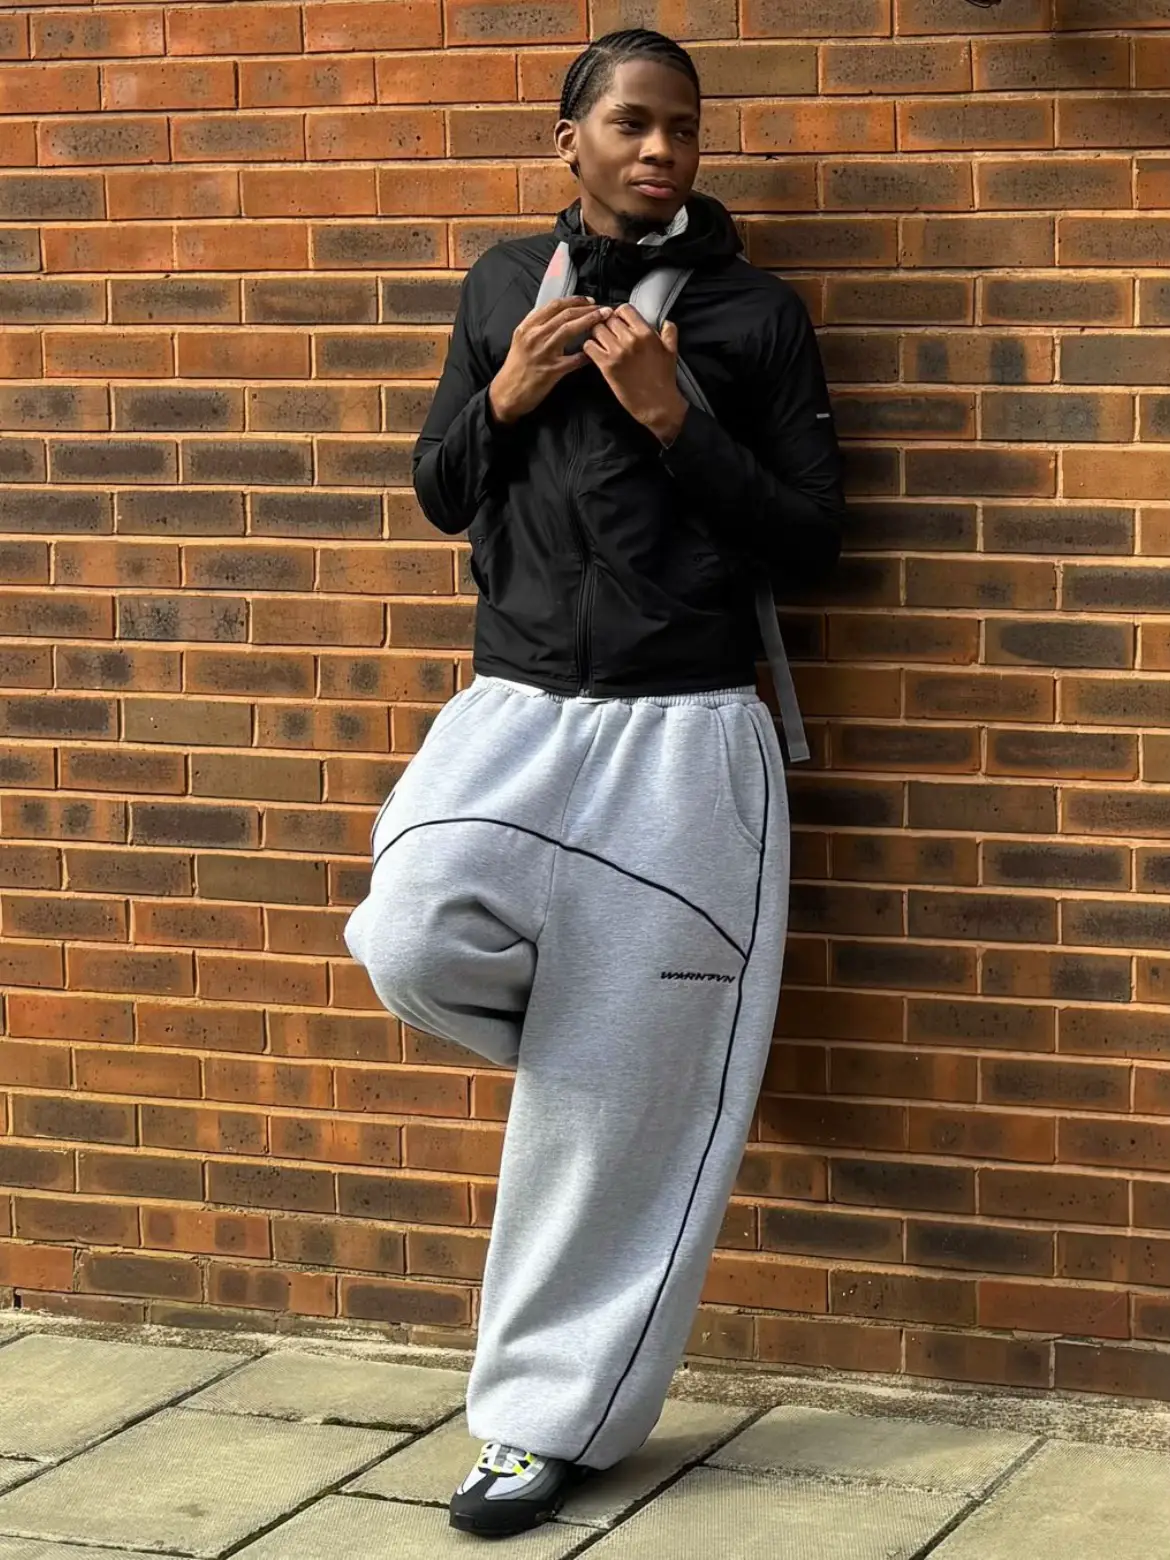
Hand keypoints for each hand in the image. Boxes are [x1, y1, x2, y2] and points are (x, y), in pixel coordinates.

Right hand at [488, 296, 606, 424]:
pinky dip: (586, 354)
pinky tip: (596, 352)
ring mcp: (542, 353)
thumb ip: (536, 326)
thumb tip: (557, 314)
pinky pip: (574, 360)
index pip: (554, 305)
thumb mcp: (521, 340)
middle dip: (588, 309)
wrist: (507, 393)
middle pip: (565, 314)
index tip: (589, 301)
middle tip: (603, 308)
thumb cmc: (516, 368)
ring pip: (569, 330)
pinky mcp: (551, 371)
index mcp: (527, 327)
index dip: (575, 300)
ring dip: (590, 321)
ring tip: (604, 319)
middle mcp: (534, 336)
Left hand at [583, 305, 688, 444]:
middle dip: (606, 326)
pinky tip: (595, 354)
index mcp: (646, 333)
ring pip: (596, 330)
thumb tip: (666, 322)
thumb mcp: (671, 352)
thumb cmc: (664, 380)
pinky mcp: (607, 366)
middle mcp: (631, 339)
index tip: (618, 323)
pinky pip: (589, 346)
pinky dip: (589, 348)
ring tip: (601, 344)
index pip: (624, 309)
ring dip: (596, 336)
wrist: (657, 405)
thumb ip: (670, 333)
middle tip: (608, 336)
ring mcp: (617, 352)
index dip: (618, 315)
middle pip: (608, 319)